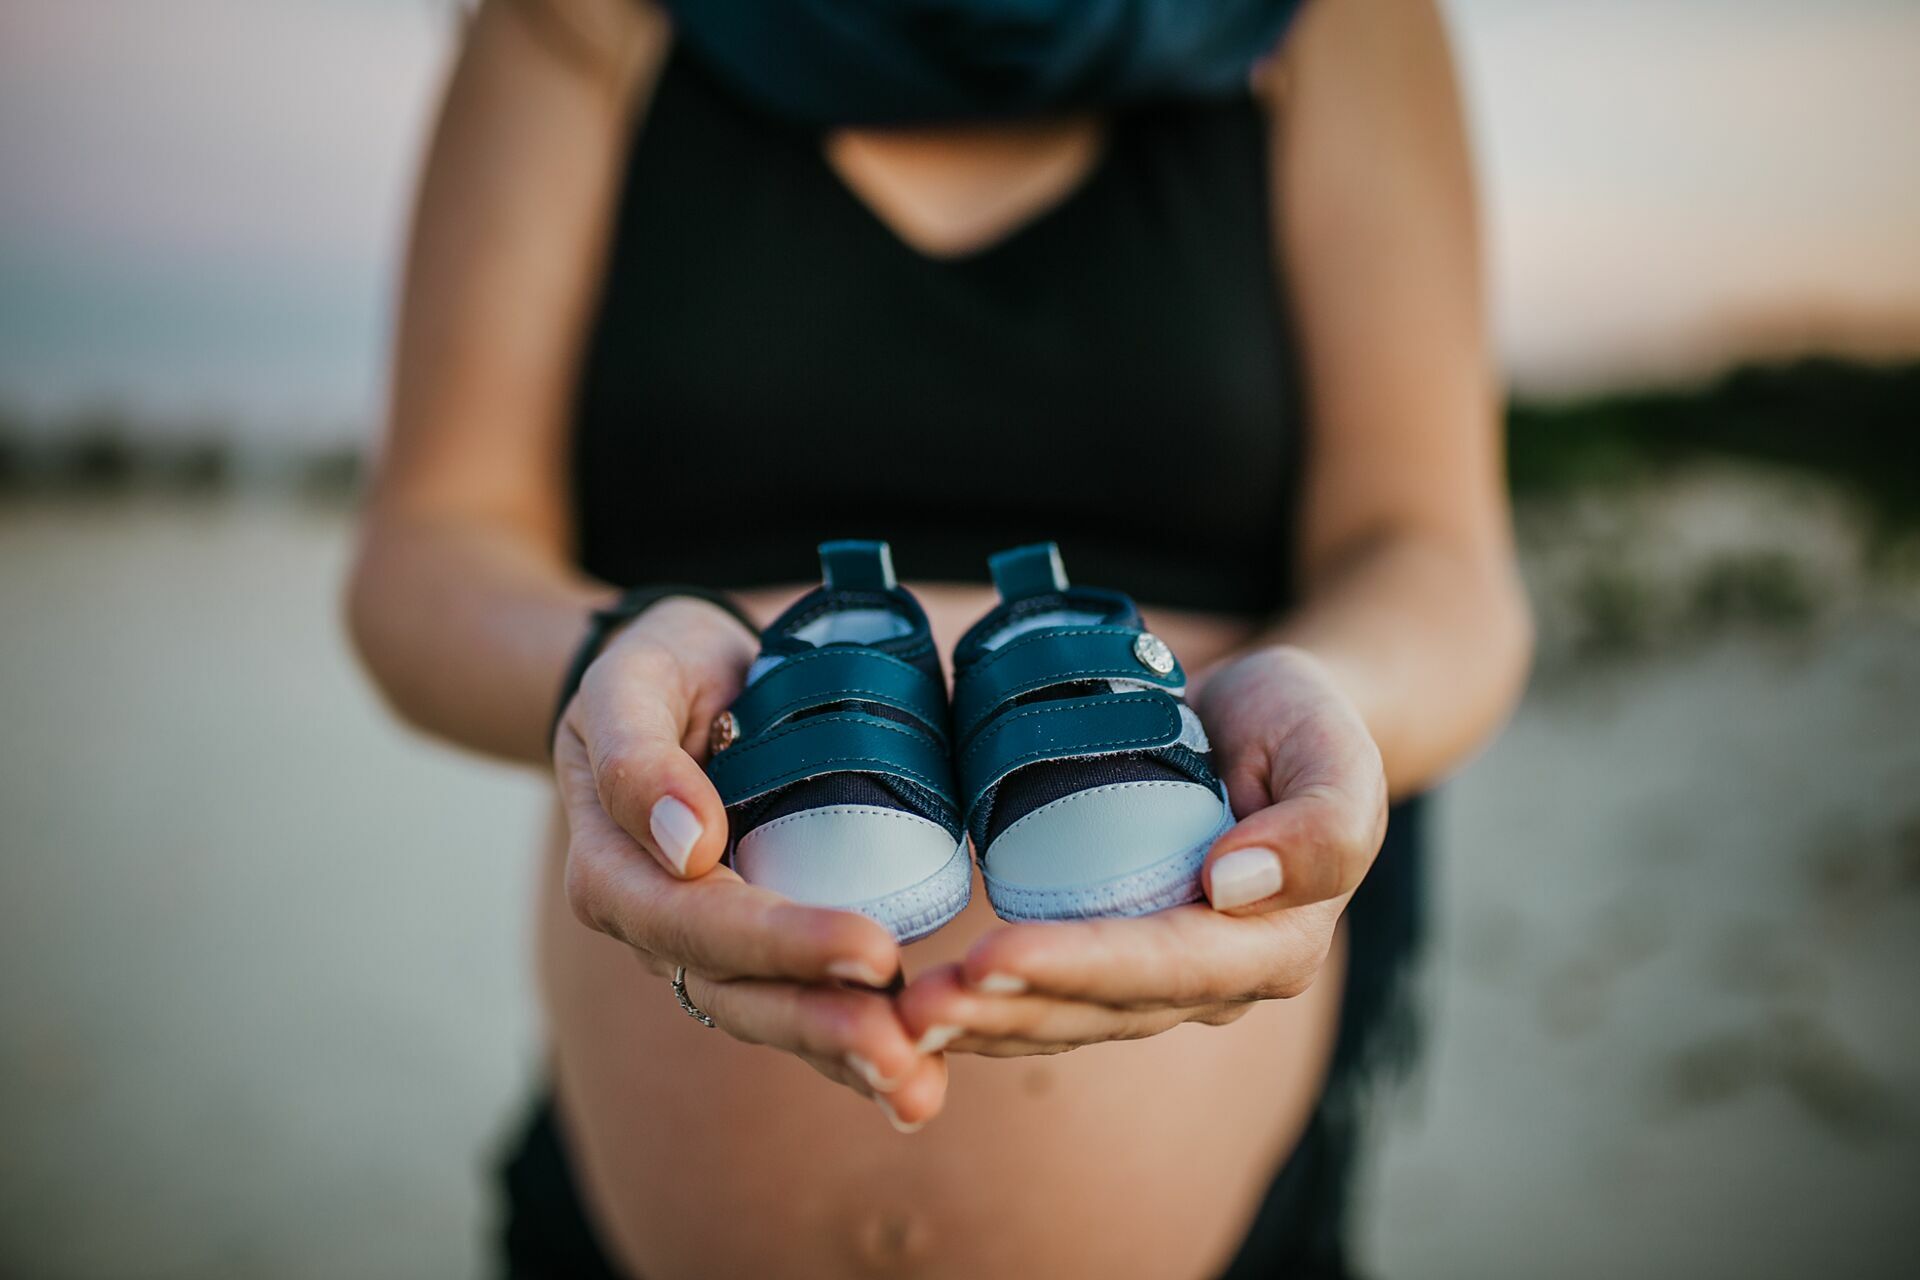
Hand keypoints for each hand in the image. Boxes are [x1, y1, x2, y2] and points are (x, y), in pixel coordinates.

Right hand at [553, 597, 945, 1129]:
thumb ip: (637, 756)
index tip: (872, 950)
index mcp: (613, 868)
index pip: (698, 920)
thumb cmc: (655, 669)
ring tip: (919, 1088)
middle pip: (736, 991)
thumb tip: (686, 844)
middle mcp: (655, 923)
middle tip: (908, 1055)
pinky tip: (917, 1080)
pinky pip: (799, 1003)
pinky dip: (851, 1045)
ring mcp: (704, 945)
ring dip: (844, 1057)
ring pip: (770, 1014)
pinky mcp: (755, 947)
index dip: (782, 942)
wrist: (678, 676)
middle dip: (823, 1027)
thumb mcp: (627, 680)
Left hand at [897, 646, 1386, 1056]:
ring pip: (1066, 1016)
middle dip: (1005, 1009)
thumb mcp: (1339, 751)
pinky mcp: (1116, 950)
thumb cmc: (1311, 723)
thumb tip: (1233, 885)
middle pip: (1102, 1008)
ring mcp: (1163, 976)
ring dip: (983, 1022)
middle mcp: (1217, 979)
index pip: (1166, 966)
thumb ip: (1321, 824)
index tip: (990, 958)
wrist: (1276, 717)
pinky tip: (919, 1009)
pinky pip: (1051, 994)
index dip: (1078, 968)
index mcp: (1275, 944)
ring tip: (898, 1017)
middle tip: (913, 1007)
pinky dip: (987, 1005)